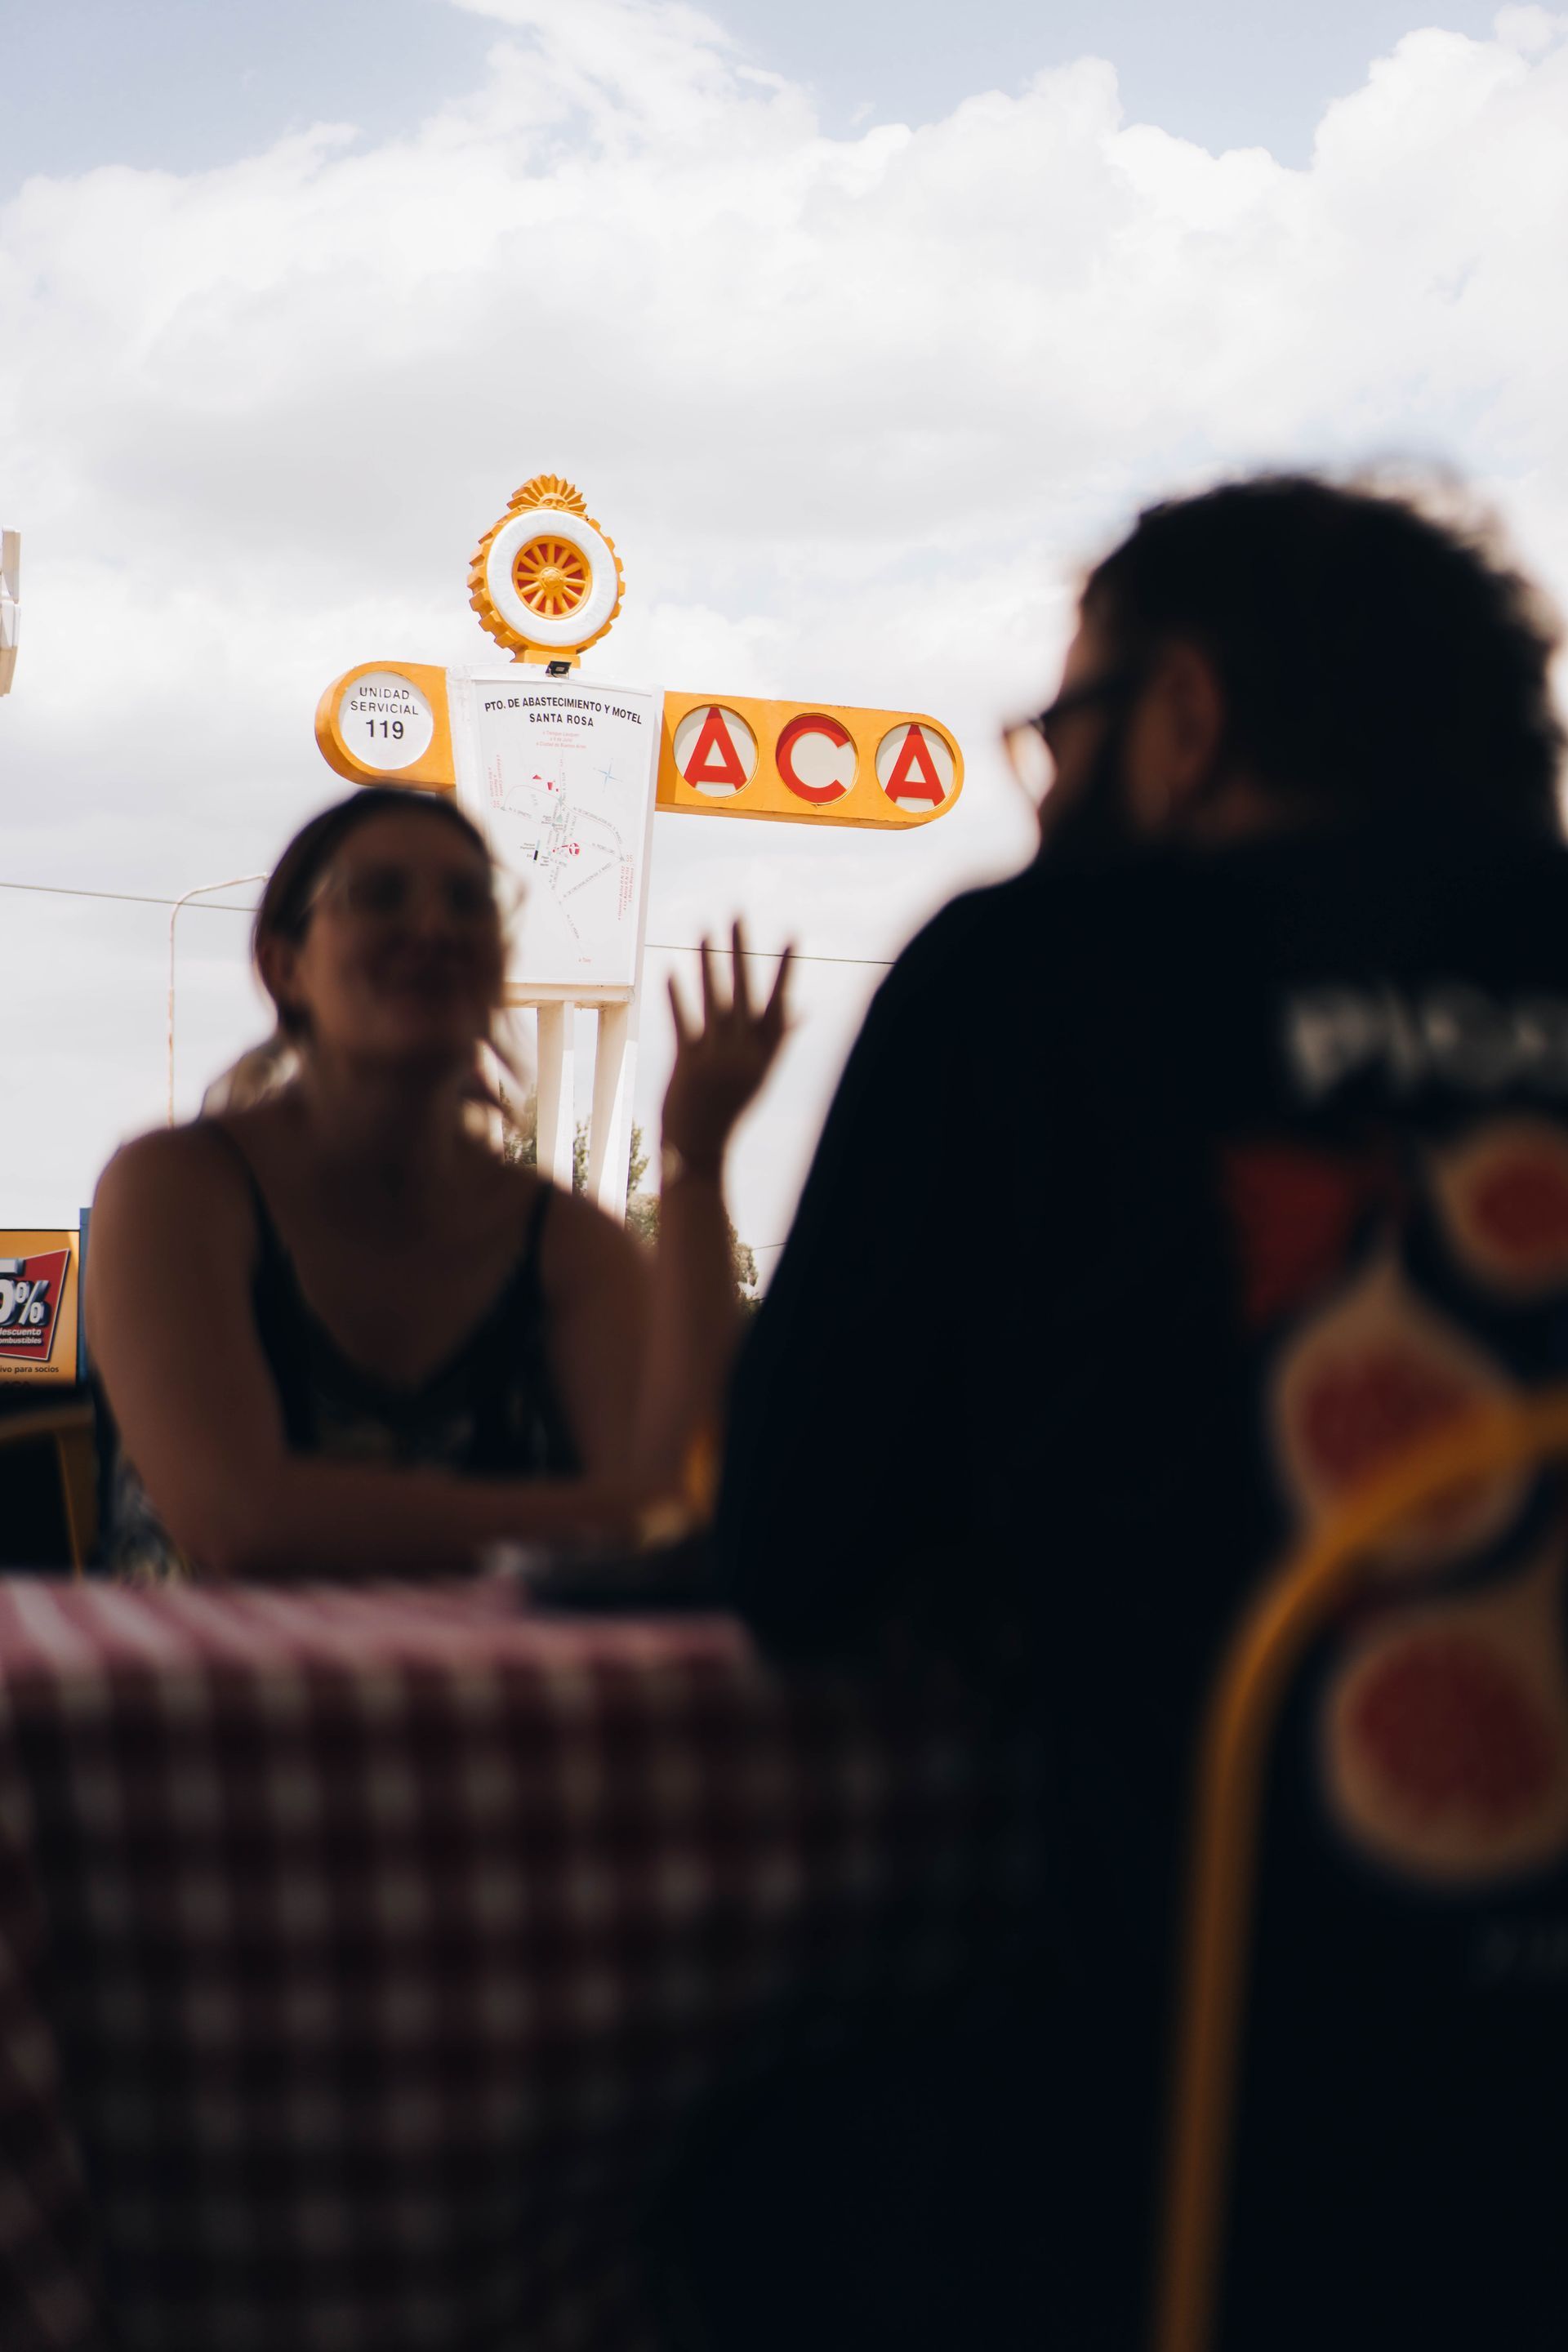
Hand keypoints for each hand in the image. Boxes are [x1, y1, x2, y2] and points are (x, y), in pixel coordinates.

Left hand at [663, 922, 791, 1176]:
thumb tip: (802, 1010)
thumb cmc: (730, 1108)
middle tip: (736, 914)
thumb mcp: (760, 1076)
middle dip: (741, 951)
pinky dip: (678, 997)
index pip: (780, 1004)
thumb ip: (778, 1039)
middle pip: (746, 993)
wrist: (700, 1152)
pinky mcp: (688, 1066)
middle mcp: (746, 1055)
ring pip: (715, 1002)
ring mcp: (718, 1060)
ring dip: (710, 964)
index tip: (791, 935)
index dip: (785, 970)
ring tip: (703, 930)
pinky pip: (685, 1024)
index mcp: (767, 1057)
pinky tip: (672, 969)